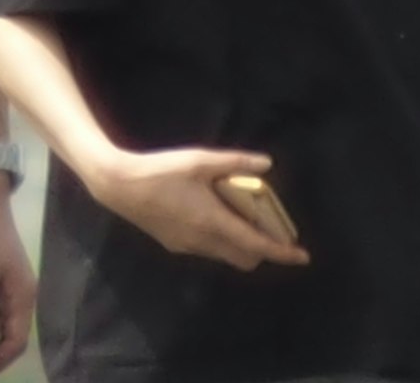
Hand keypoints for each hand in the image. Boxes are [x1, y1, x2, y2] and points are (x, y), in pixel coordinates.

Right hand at [86, 147, 307, 270]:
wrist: (117, 185)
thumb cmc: (160, 171)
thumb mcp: (198, 161)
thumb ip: (234, 163)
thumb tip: (266, 164)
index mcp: (215, 223)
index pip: (258, 246)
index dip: (283, 253)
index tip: (302, 256)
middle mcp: (205, 242)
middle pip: (246, 259)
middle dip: (260, 250)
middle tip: (262, 227)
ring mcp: (188, 246)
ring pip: (225, 256)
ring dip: (238, 244)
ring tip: (233, 217)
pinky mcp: (174, 245)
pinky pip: (207, 250)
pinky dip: (217, 240)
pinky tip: (204, 216)